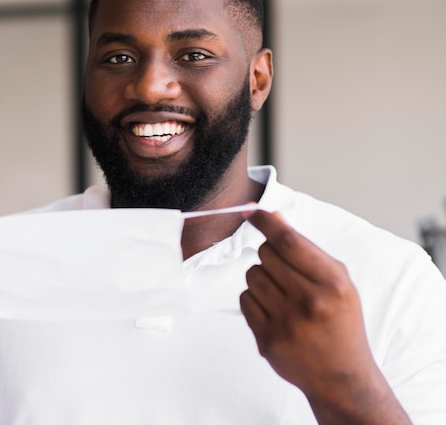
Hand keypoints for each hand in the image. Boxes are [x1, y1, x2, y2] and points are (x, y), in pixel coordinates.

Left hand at [240, 210, 408, 422]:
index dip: (265, 222)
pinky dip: (255, 299)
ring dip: (262, 278)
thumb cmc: (340, 322)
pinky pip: (245, 299)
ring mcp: (286, 323)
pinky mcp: (267, 340)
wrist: (342, 376)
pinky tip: (275, 311)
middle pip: (266, 254)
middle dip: (271, 255)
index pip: (288, 241)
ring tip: (283, 294)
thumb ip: (306, 249)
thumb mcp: (338, 282)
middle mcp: (309, 302)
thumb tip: (273, 218)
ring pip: (251, 275)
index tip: (251, 212)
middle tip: (286, 272)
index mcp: (332, 284)